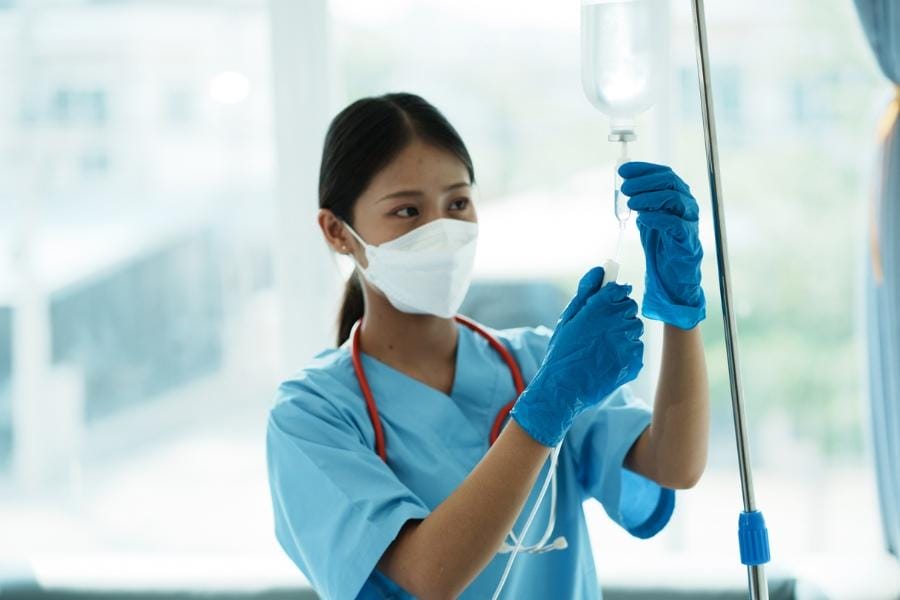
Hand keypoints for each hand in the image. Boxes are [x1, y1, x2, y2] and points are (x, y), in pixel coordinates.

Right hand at [510, 266, 643, 446]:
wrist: (563, 389)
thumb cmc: (562, 352)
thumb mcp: (567, 319)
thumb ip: (586, 291)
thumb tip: (601, 269)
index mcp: (599, 307)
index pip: (621, 288)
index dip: (615, 294)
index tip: (609, 302)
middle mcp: (617, 322)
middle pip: (630, 307)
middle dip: (619, 314)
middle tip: (600, 329)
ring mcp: (628, 343)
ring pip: (635, 328)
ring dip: (623, 333)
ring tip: (602, 347)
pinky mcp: (634, 362)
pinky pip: (636, 349)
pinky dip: (625, 353)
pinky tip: (607, 360)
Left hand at [620, 161, 706, 329]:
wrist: (671, 275)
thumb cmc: (659, 244)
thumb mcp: (646, 216)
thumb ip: (640, 201)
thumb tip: (625, 182)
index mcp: (678, 195)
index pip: (663, 173)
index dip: (643, 169)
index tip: (623, 171)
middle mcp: (687, 204)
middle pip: (669, 181)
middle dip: (645, 181)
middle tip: (625, 187)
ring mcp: (690, 221)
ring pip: (674, 198)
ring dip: (650, 197)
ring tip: (631, 203)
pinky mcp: (688, 240)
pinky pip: (676, 224)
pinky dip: (658, 218)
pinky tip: (642, 219)